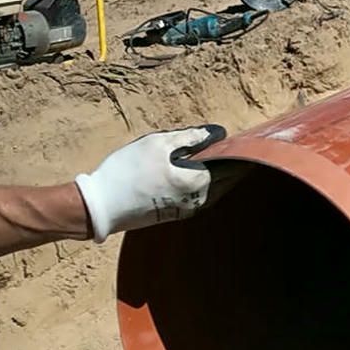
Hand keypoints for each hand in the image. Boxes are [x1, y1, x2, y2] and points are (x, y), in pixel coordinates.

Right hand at [74, 125, 226, 240]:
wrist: (101, 206)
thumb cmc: (128, 170)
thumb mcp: (158, 144)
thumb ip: (191, 137)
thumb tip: (217, 133)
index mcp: (198, 182)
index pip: (233, 165)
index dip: (241, 150)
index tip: (249, 138)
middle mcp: (198, 201)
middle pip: (228, 180)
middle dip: (235, 162)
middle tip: (238, 143)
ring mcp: (187, 211)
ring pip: (216, 190)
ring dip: (222, 174)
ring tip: (221, 154)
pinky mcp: (177, 215)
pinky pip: (203, 196)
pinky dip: (209, 183)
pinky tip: (201, 170)